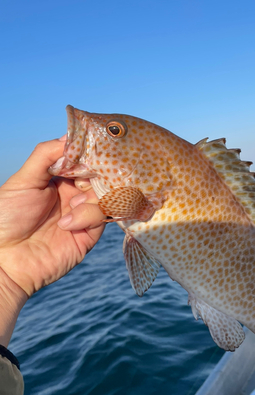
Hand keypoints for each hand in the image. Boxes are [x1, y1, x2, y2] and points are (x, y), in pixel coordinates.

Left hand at [0, 137, 105, 345]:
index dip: (88, 154)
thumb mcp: (24, 180)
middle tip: (82, 179)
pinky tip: (67, 224)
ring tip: (69, 209)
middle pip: (100, 175)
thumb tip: (70, 135)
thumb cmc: (7, 218)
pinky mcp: (90, 234)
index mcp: (57, 180)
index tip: (91, 150)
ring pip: (105, 194)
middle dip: (95, 174)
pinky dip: (89, 215)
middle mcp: (73, 194)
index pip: (83, 160)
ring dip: (89, 198)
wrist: (5, 259)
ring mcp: (83, 214)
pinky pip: (103, 216)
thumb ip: (46, 155)